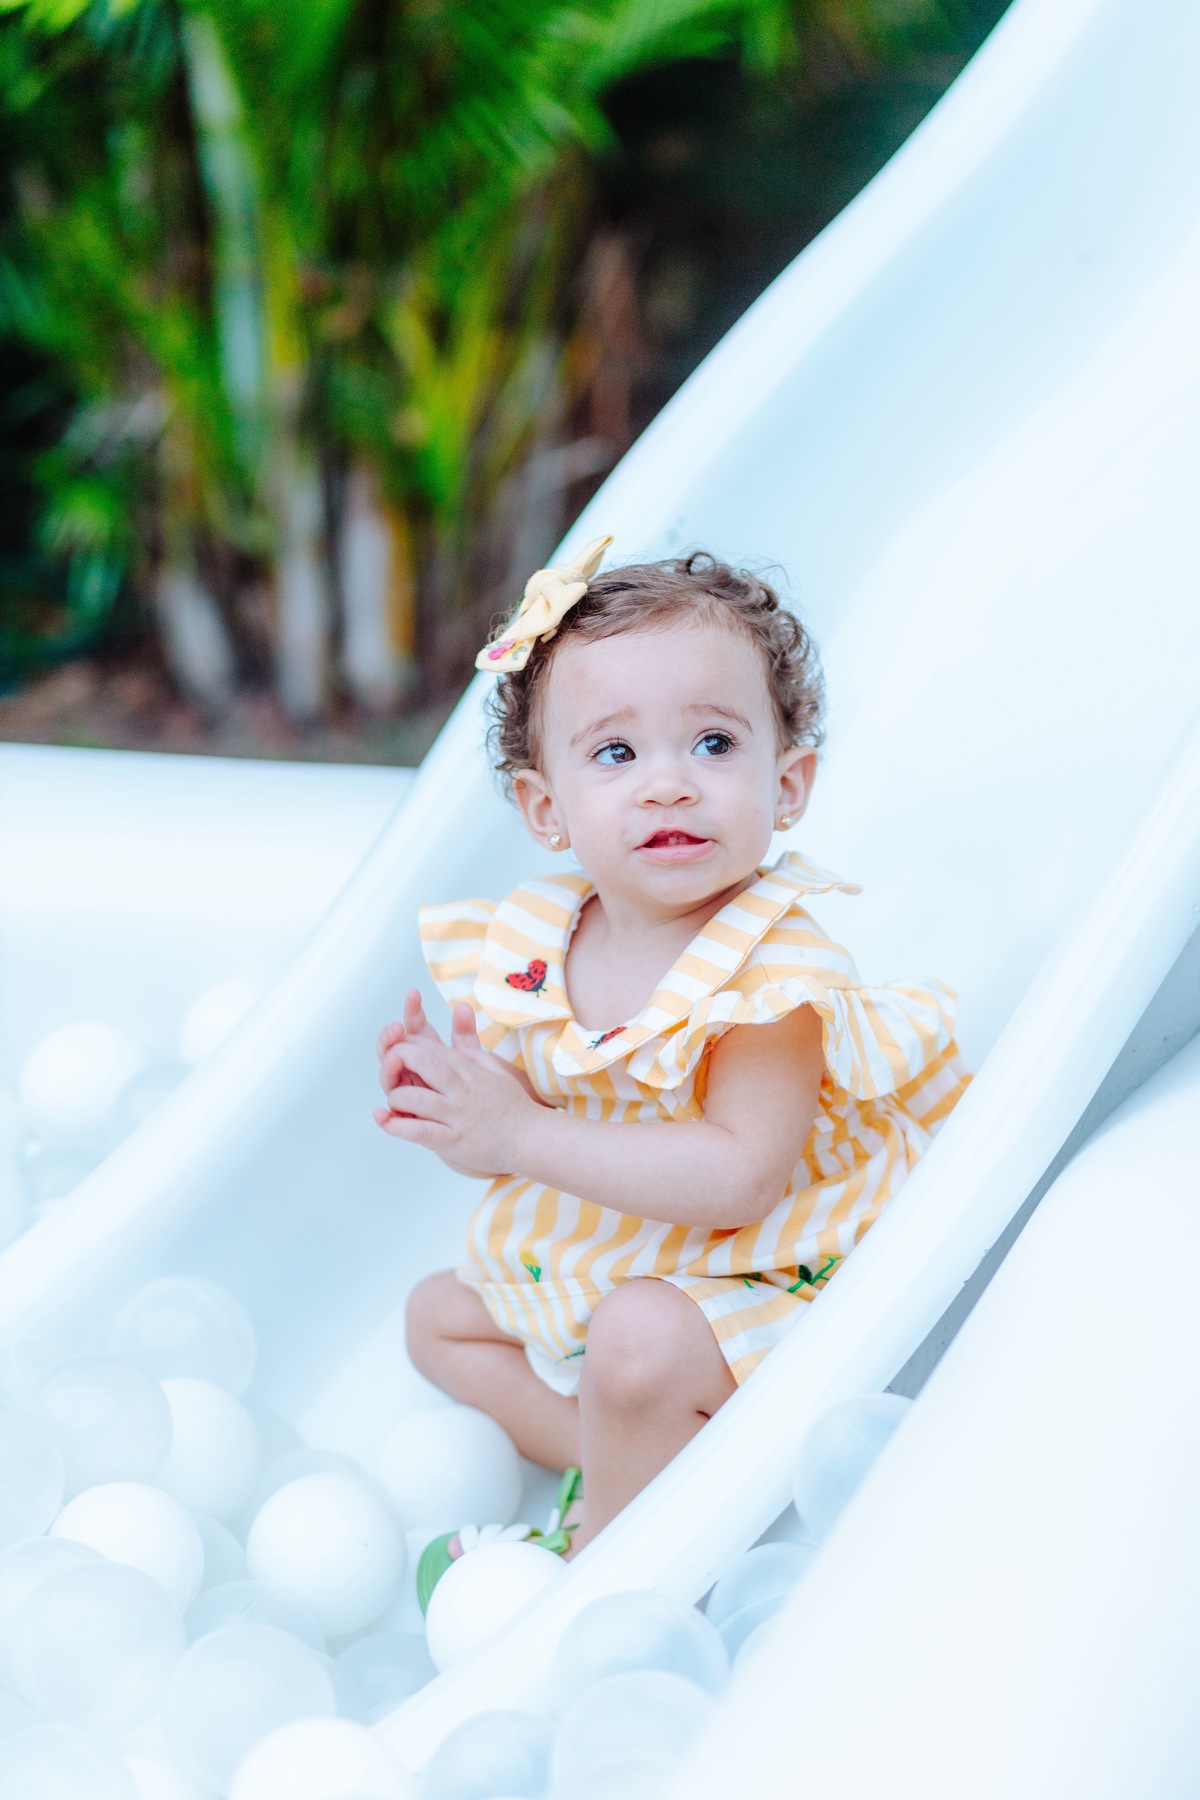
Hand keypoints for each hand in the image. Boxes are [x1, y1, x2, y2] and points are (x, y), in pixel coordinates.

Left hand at [373, 1002, 539, 1176]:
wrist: (533, 1140)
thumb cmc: (512, 1106)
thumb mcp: (493, 1070)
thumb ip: (471, 1047)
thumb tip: (460, 1010)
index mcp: (471, 1072)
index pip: (436, 1050)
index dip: (412, 1044)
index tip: (397, 1043)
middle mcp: (463, 1091)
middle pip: (425, 1065)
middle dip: (401, 1058)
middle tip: (389, 1060)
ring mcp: (458, 1116)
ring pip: (416, 1099)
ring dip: (396, 1097)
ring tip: (392, 1100)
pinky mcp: (454, 1141)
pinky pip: (420, 1132)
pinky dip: (398, 1126)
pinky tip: (384, 1120)